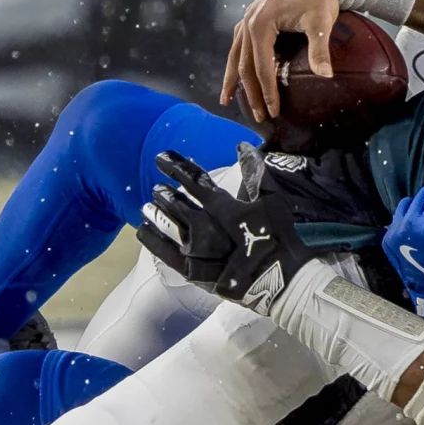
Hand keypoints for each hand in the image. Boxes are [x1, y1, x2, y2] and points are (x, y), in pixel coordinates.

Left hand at [135, 147, 307, 303]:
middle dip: (166, 194)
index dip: (176, 167)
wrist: (281, 278)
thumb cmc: (278, 236)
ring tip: (147, 206)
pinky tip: (142, 231)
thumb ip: (254, 171)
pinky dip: (153, 241)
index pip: (194, 181)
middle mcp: (205, 226)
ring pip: (170, 226)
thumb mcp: (271, 199)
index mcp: (223, 206)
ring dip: (157, 214)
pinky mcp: (194, 272)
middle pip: (178, 204)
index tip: (161, 158)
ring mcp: (197, 250)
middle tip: (156, 187)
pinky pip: (166, 254)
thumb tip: (241, 145)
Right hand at [222, 0, 339, 121]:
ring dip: (234, 79)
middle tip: (258, 116)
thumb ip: (319, 50)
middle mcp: (248, 21)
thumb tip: (326, 76)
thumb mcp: (321, 22)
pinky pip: (240, 44)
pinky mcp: (254, 16)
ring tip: (228, 100)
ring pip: (236, 55)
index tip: (273, 110)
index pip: (261, 66)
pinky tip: (237, 74)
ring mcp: (248, 18)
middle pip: (243, 64)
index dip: (267, 90)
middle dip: (250, 92)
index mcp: (261, 24)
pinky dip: (237, 61)